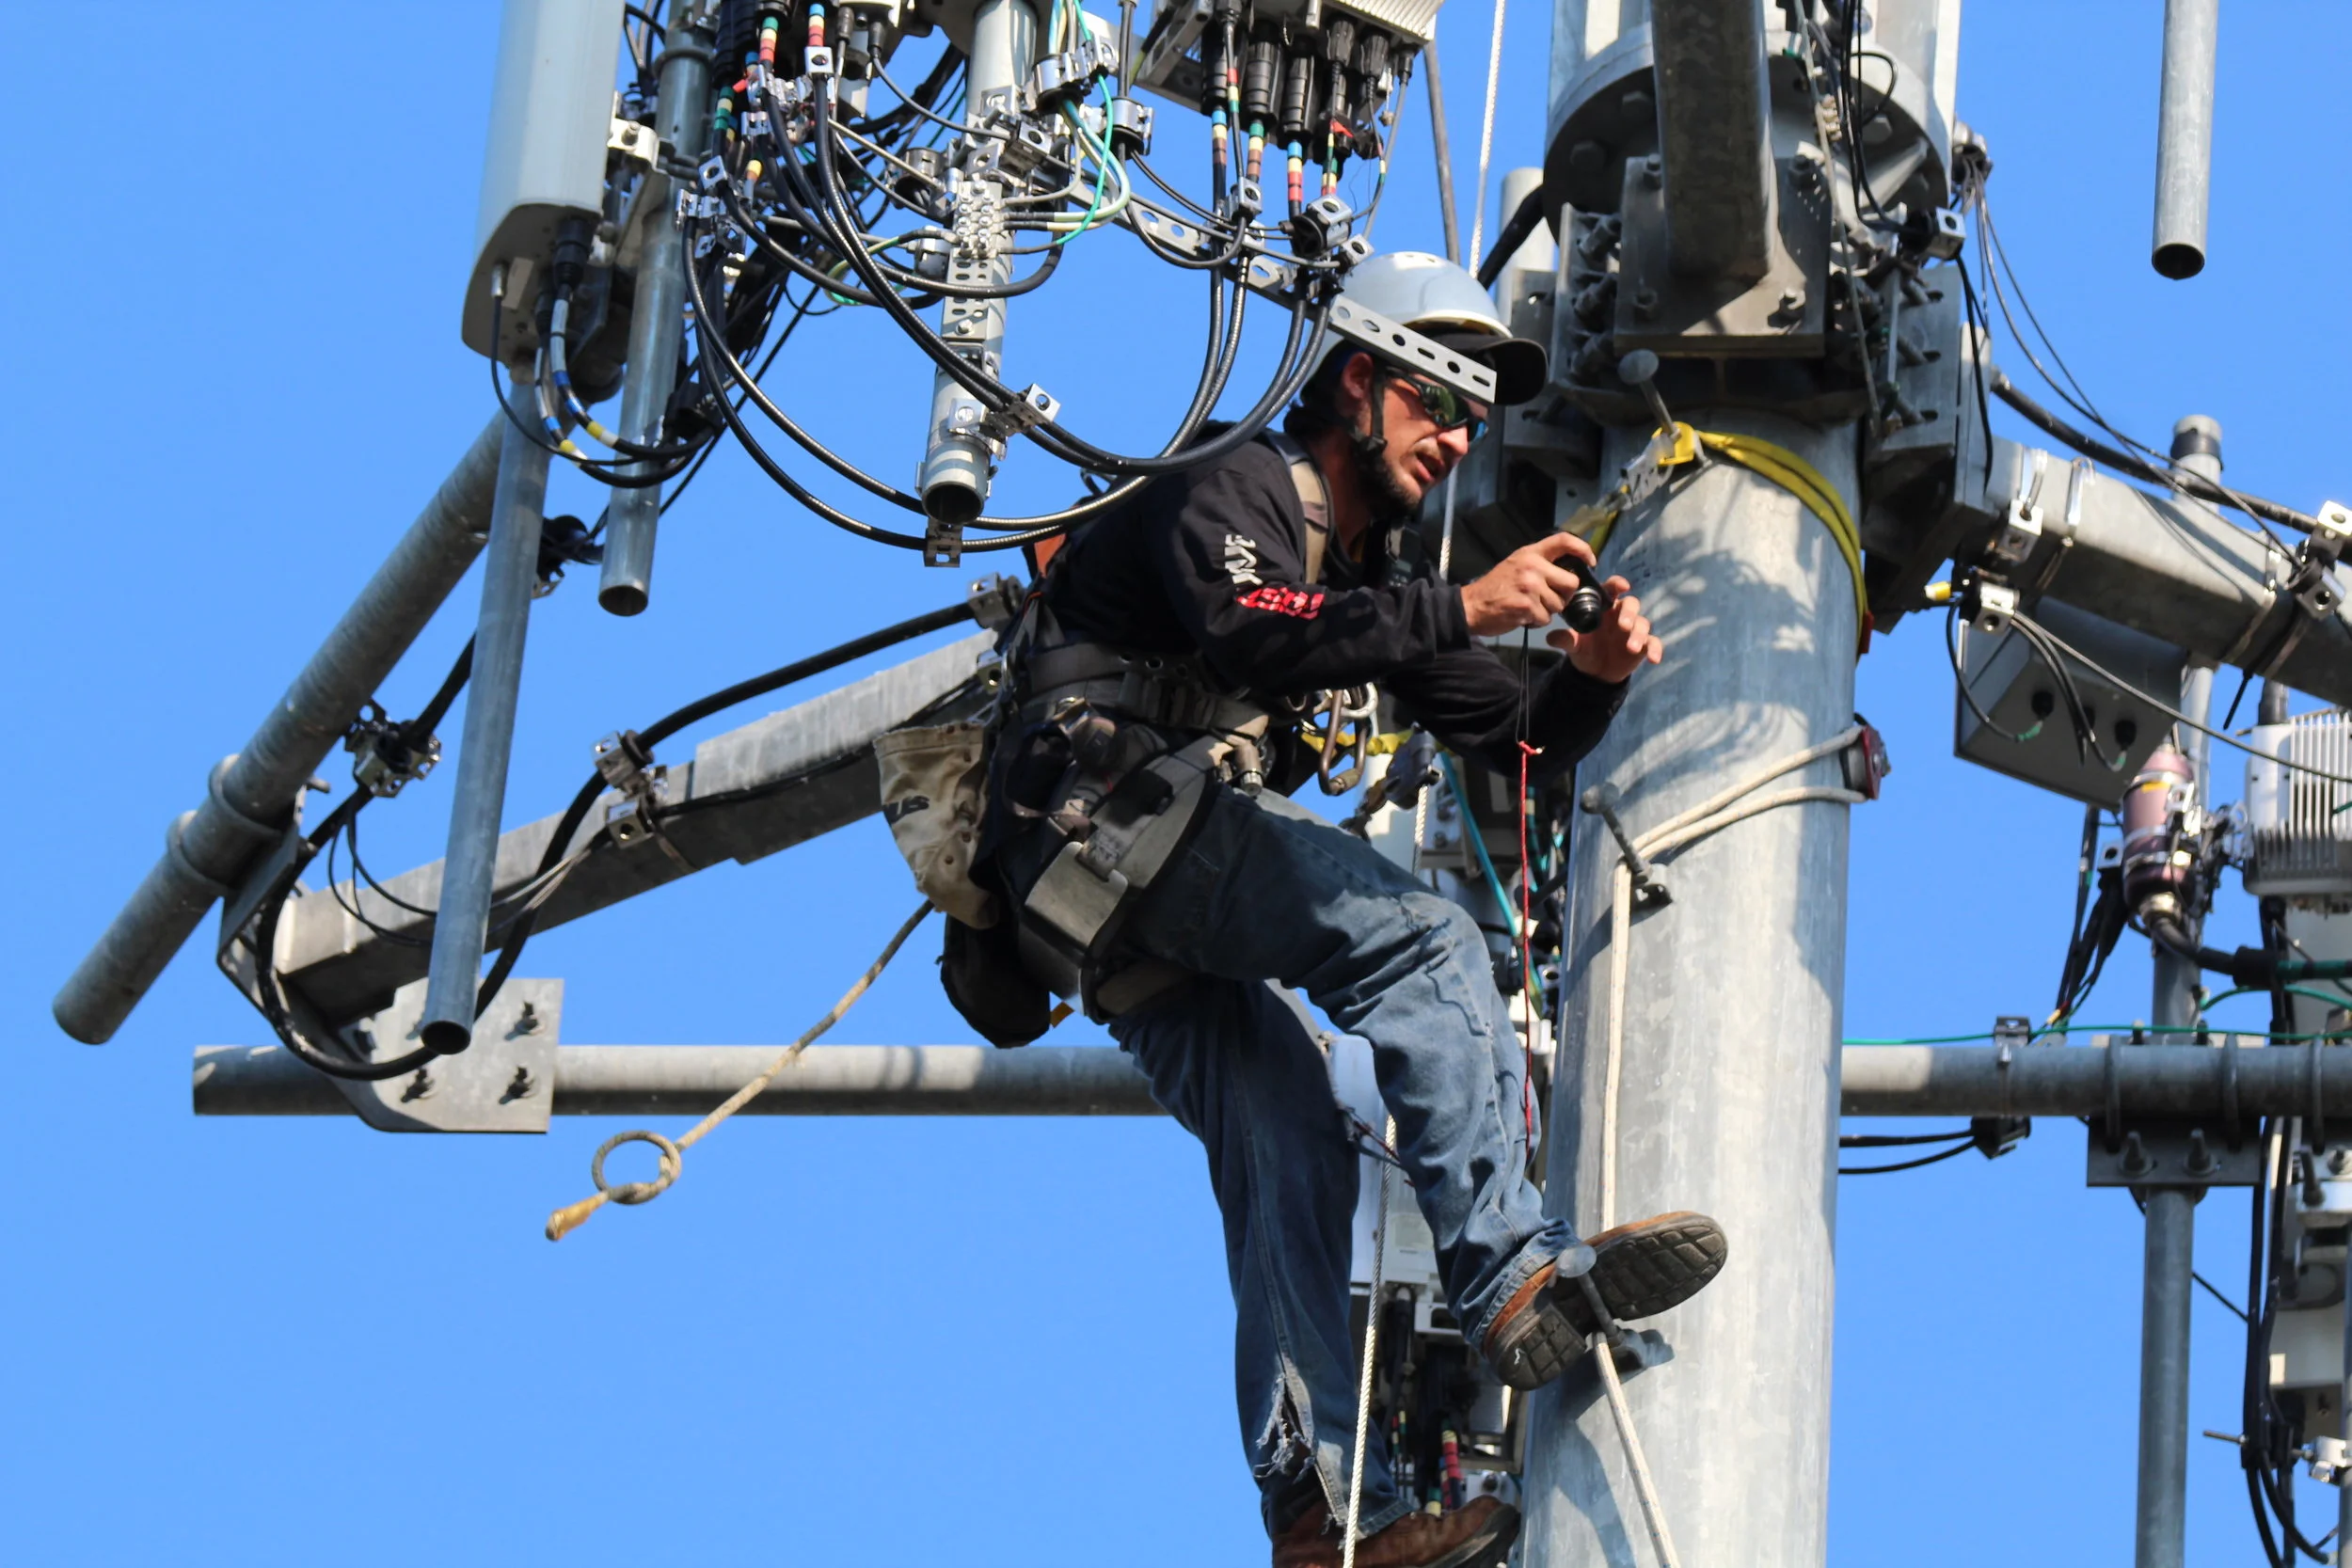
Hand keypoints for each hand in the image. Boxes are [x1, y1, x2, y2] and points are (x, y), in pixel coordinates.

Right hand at [1460, 532, 1598, 636]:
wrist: (1471, 606)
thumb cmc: (1495, 587)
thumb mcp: (1516, 564)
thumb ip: (1540, 564)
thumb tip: (1569, 571)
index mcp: (1531, 553)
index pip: (1564, 540)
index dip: (1583, 549)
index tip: (1590, 561)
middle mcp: (1532, 566)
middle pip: (1570, 582)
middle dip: (1564, 595)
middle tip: (1547, 599)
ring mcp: (1530, 586)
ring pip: (1559, 603)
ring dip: (1548, 610)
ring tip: (1529, 607)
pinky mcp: (1527, 606)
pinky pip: (1546, 617)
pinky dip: (1537, 621)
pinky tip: (1523, 615)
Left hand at [1547, 575, 1660, 681]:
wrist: (1594, 673)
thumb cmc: (1584, 649)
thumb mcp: (1573, 645)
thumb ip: (1565, 639)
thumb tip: (1551, 637)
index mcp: (1604, 608)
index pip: (1613, 590)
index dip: (1618, 584)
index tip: (1622, 586)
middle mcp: (1621, 615)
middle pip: (1631, 604)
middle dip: (1629, 613)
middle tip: (1623, 625)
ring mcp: (1634, 630)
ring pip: (1643, 624)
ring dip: (1639, 634)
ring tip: (1631, 647)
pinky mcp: (1644, 645)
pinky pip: (1653, 644)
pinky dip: (1655, 650)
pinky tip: (1654, 659)